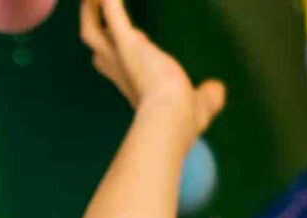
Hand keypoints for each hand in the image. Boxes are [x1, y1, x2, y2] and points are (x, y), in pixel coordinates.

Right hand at [80, 0, 225, 129]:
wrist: (172, 118)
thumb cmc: (185, 118)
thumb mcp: (201, 104)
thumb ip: (208, 95)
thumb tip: (216, 88)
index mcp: (133, 82)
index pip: (114, 60)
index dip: (118, 45)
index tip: (132, 33)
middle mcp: (120, 68)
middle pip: (94, 42)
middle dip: (93, 21)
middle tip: (94, 2)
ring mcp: (120, 54)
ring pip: (90, 29)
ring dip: (90, 9)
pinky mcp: (127, 41)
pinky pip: (111, 11)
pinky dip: (109, 0)